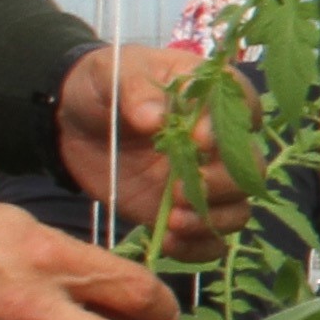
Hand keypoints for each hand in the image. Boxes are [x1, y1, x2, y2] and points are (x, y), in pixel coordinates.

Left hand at [54, 43, 251, 255]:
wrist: (70, 123)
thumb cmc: (100, 87)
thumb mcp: (110, 73)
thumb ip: (134, 90)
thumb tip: (156, 119)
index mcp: (205, 94)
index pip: (243, 104)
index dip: (229, 126)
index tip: (198, 140)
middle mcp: (214, 140)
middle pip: (249, 166)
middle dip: (222, 182)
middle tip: (179, 188)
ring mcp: (201, 179)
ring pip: (238, 207)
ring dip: (213, 218)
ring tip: (174, 219)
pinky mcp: (183, 211)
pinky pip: (211, 240)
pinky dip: (198, 246)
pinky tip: (169, 240)